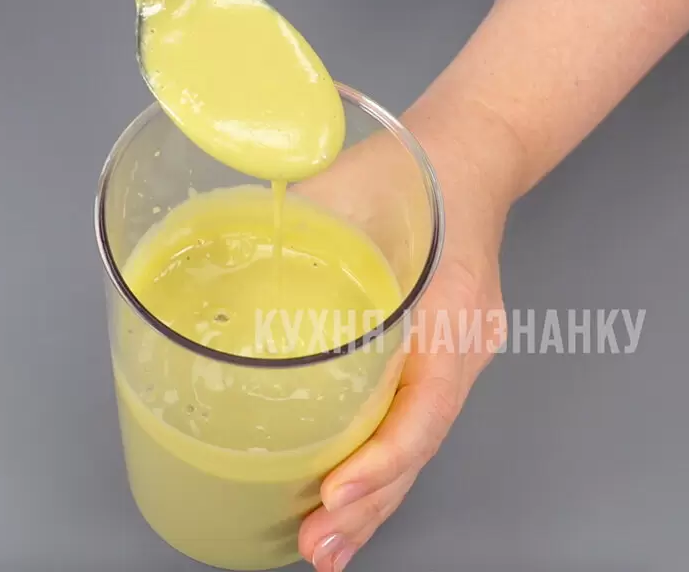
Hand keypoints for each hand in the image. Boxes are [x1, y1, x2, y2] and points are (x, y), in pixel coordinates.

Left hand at [293, 102, 516, 570]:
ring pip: (416, 446)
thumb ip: (299, 221)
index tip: (336, 490)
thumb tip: (219, 249)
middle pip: (419, 445)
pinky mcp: (436, 363)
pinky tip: (348, 501)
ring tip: (327, 550)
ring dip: (373, 503)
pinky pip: (412, 425)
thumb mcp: (353, 183)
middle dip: (367, 504)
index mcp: (450, 307)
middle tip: (318, 546)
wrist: (469, 156)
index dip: (383, 456)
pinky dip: (381, 470)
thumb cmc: (412, 166)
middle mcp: (460, 346)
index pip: (426, 402)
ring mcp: (455, 359)